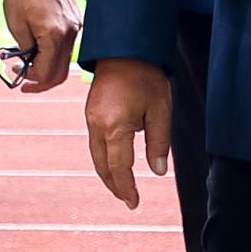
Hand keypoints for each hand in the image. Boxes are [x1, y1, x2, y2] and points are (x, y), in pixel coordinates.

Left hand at [1, 0, 78, 92]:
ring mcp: (76, 26)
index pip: (47, 72)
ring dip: (48, 67)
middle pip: (61, 72)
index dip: (32, 80)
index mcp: (54, 35)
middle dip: (42, 81)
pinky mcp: (76, 20)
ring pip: (65, 60)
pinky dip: (54, 54)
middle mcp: (70, 33)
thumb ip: (26, 48)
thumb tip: (29, 62)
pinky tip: (39, 50)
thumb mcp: (16, 23)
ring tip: (29, 64)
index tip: (20, 79)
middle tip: (26, 83)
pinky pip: (67, 46)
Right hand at [84, 58, 172, 206]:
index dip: (126, 189)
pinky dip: (103, 158)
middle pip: (102, 166)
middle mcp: (97, 125)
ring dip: (107, 173)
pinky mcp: (90, 112)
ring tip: (122, 186)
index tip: (134, 203)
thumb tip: (157, 171)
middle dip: (114, 186)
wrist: (124, 48)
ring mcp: (90, 118)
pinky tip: (114, 161)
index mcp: (115, 127)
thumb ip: (159, 144)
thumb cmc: (146, 77)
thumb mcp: (161, 111)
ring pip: (96, 156)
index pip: (119, 168)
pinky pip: (94, 143)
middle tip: (128, 200)